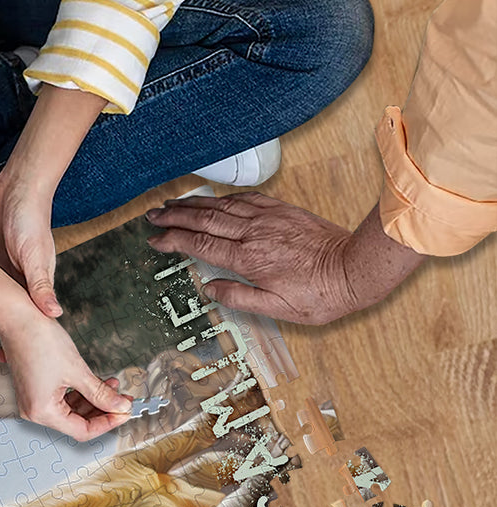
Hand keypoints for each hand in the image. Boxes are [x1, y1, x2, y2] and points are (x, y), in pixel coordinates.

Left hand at [0, 167, 61, 318]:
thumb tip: (55, 314)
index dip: (9, 333)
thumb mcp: (35, 256)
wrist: (18, 189)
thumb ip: (42, 286)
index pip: (24, 320)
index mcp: (36, 287)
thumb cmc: (32, 219)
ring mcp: (6, 273)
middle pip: (4, 314)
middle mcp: (22, 283)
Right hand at [0, 311, 131, 441]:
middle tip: (122, 401)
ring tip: (112, 388)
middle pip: (77, 422)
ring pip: (72, 410)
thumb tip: (118, 406)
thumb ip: (100, 393)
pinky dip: (81, 393)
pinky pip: (63, 398)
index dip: (107, 422)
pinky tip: (96, 383)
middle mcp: (34, 410)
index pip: (82, 431)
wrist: (17, 318)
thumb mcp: (77, 370)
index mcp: (41, 411)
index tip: (124, 412)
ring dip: (93, 400)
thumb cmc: (37, 340)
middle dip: (102, 410)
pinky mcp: (36, 388)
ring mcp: (34, 399)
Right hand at [145, 193, 415, 324]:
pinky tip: (213, 199)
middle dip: (174, 216)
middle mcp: (255, 233)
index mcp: (249, 259)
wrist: (355, 268)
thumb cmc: (319, 295)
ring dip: (194, 203)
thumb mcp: (276, 308)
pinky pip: (246, 198)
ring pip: (222, 205)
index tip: (155, 240)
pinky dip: (223, 197)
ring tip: (173, 204)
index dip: (174, 240)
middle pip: (205, 220)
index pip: (200, 245)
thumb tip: (210, 288)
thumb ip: (239, 297)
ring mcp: (269, 218)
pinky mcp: (282, 211)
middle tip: (152, 215)